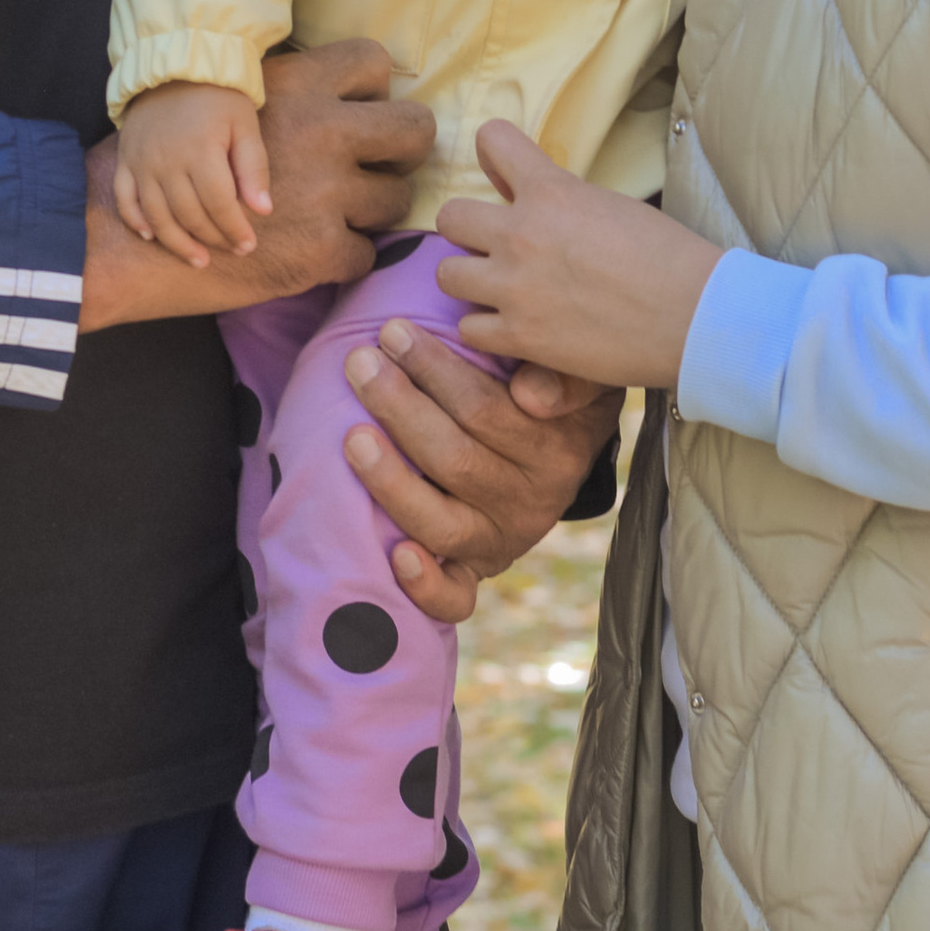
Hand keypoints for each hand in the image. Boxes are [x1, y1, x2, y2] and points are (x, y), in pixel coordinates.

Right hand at [80, 40, 430, 329]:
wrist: (133, 232)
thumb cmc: (184, 163)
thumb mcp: (240, 107)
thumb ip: (299, 95)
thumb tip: (367, 94)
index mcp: (301, 85)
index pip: (377, 61)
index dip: (381, 89)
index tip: (371, 115)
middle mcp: (322, 130)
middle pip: (413, 134)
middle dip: (402, 156)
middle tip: (380, 171)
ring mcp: (325, 192)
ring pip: (395, 202)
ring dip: (374, 210)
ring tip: (344, 212)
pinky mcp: (318, 249)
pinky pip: (364, 254)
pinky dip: (343, 258)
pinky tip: (316, 249)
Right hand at [112, 81, 271, 263]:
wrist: (175, 67)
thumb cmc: (218, 97)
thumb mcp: (245, 124)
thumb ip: (254, 167)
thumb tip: (263, 211)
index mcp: (201, 151)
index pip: (219, 204)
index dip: (235, 229)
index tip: (249, 246)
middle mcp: (167, 161)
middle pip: (189, 214)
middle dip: (213, 238)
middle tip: (231, 250)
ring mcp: (141, 163)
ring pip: (156, 216)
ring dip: (177, 243)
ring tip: (198, 259)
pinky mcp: (125, 160)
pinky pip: (125, 200)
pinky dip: (136, 222)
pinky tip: (152, 237)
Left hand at [342, 312, 622, 622]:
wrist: (571, 447)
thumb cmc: (559, 391)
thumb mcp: (577, 372)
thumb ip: (562, 373)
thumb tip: (530, 392)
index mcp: (557, 448)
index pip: (485, 410)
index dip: (434, 370)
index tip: (393, 331)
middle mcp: (531, 501)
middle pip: (454, 459)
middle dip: (399, 407)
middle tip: (359, 362)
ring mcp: (503, 542)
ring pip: (441, 522)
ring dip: (391, 480)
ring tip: (352, 436)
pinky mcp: (480, 574)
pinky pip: (455, 598)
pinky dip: (425, 585)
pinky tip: (396, 556)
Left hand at [435, 121, 719, 390]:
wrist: (693, 316)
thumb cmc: (667, 256)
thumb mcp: (611, 204)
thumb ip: (562, 197)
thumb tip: (532, 193)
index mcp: (551, 190)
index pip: (491, 140)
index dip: (495, 155)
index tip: (503, 172)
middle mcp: (522, 233)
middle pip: (449, 216)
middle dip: (469, 230)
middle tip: (497, 246)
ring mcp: (515, 287)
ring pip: (446, 273)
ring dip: (471, 279)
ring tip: (499, 289)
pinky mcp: (521, 337)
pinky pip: (468, 328)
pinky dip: (487, 329)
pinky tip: (513, 328)